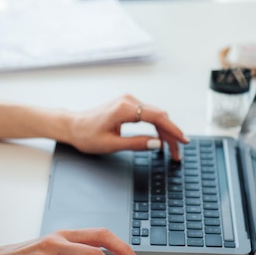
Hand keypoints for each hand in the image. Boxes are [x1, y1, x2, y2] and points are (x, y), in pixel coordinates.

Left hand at [65, 94, 188, 159]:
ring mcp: (128, 101)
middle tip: (177, 154)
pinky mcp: (127, 104)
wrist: (72, 126)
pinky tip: (160, 139)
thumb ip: (136, 144)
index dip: (173, 129)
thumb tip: (157, 144)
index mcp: (124, 108)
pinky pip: (148, 114)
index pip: (157, 117)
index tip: (183, 140)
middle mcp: (129, 100)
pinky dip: (156, 127)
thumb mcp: (111, 144)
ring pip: (155, 115)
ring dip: (165, 132)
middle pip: (159, 116)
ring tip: (171, 150)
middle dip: (171, 135)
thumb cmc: (86, 135)